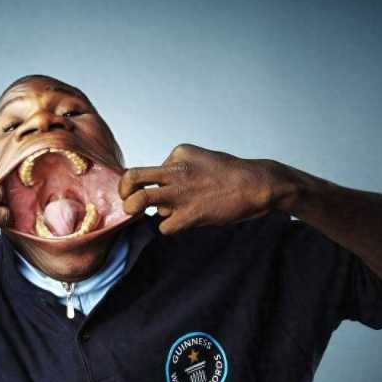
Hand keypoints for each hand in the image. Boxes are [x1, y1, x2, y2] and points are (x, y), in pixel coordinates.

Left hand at [119, 144, 289, 234]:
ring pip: (142, 203)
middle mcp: (175, 171)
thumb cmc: (230, 174)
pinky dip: (170, 227)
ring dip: (148, 211)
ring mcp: (181, 193)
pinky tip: (185, 221)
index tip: (152, 190)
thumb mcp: (200, 158)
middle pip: (132, 178)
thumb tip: (158, 186)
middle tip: (127, 202)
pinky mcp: (189, 214)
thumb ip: (177, 168)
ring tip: (163, 212)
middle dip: (124, 192)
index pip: (148, 169)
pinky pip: (163, 225)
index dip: (148, 183)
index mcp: (178, 154)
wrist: (257, 185)